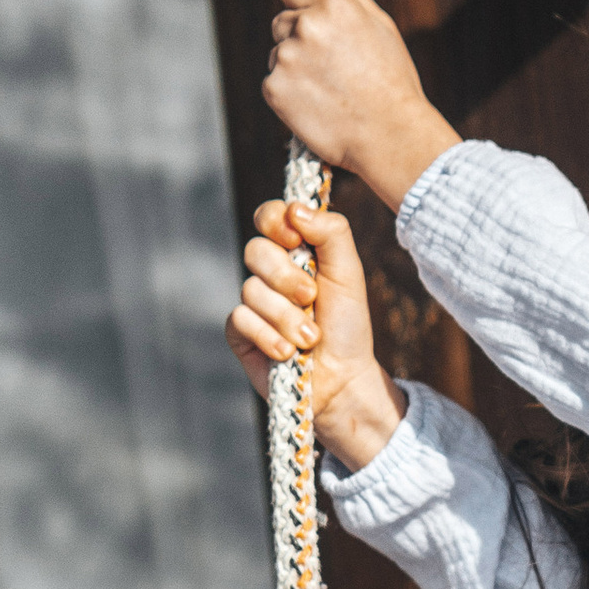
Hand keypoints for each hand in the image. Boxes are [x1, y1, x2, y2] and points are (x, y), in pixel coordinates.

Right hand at [225, 202, 405, 465]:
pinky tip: (288, 353)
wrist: (341, 379)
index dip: (275, 222)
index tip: (296, 240)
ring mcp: (252, 302)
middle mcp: (270, 272)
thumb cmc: (347, 326)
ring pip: (251, 290)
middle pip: (255, 251)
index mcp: (296, 250)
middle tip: (312, 298)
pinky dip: (270, 337)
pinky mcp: (240, 332)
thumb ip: (332, 234)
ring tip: (310, 338)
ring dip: (287, 317)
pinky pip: (240, 320)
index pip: (270, 216)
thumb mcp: (349, 273)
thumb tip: (296, 210)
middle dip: (286, 277)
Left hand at [263, 0, 458, 208]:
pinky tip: (317, 103)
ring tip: (328, 88)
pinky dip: (290, 92)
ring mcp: (286, 58)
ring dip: (294, 65)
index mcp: (335, 6)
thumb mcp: (384, 30)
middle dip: (298, 36)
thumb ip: (355, 3)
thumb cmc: (393, 84)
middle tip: (328, 63)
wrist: (389, 135)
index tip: (304, 10)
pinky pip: (274, 81)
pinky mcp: (274, 88)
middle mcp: (307, 26)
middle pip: (282, 20)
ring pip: (278, 53)